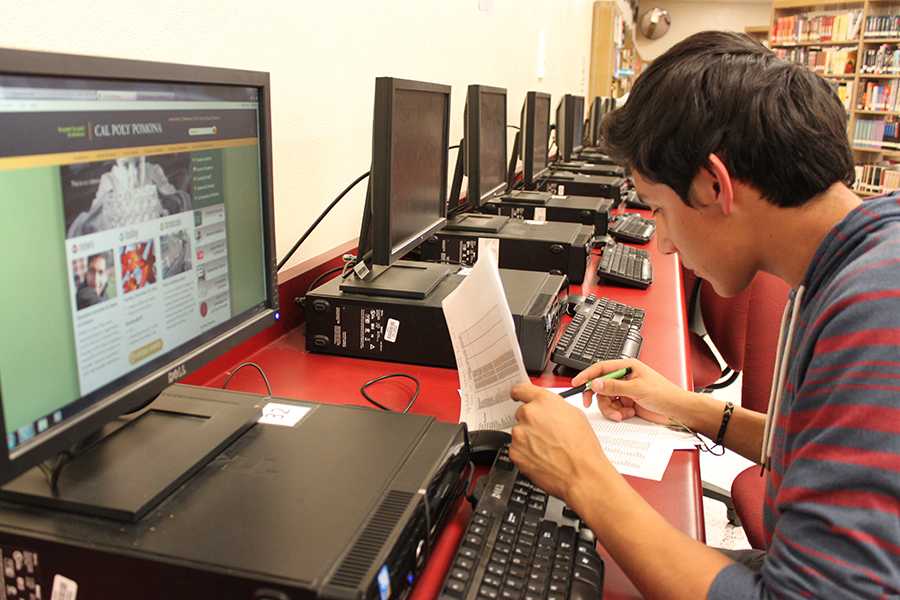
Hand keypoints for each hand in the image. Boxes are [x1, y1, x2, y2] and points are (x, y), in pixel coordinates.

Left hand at [509, 384, 614, 503]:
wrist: (581, 473)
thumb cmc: (582, 447)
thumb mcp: (574, 415)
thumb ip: (554, 406)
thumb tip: (547, 409)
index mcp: (543, 401)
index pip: (521, 389)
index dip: (519, 393)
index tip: (516, 395)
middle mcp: (529, 414)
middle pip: (522, 414)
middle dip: (531, 422)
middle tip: (546, 433)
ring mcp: (519, 434)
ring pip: (519, 432)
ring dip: (528, 438)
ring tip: (547, 448)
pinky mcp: (515, 452)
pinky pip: (517, 449)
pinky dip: (526, 453)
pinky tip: (542, 457)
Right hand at [572, 358, 686, 423]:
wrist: (677, 411)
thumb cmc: (665, 394)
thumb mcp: (637, 389)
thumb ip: (614, 386)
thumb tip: (596, 383)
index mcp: (627, 367)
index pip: (601, 368)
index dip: (587, 375)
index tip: (576, 382)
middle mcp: (625, 378)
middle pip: (600, 386)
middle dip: (597, 396)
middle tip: (589, 402)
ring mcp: (626, 392)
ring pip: (606, 399)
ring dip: (610, 408)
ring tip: (620, 413)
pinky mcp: (628, 404)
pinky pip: (613, 408)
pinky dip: (617, 413)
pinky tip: (627, 414)